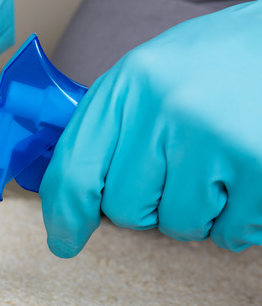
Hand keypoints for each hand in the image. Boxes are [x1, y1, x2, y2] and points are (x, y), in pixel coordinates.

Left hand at [40, 0, 261, 257]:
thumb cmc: (216, 65)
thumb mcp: (149, 79)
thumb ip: (109, 130)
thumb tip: (69, 200)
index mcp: (129, 85)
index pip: (74, 170)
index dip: (65, 215)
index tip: (64, 240)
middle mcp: (166, 109)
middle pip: (126, 209)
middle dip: (149, 203)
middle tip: (180, 167)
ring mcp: (216, 138)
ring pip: (178, 225)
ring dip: (197, 211)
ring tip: (218, 164)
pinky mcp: (260, 165)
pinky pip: (229, 232)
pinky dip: (237, 218)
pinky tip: (245, 177)